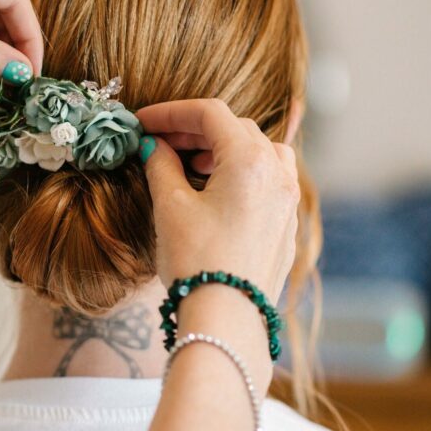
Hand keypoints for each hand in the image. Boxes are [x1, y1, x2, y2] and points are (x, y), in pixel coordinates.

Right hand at [136, 99, 299, 304]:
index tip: (143, 123)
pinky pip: (268, 180)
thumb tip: (152, 144)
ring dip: (223, 148)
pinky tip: (214, 191)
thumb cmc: (197, 260)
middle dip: (195, 129)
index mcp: (250, 160)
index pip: (210, 113)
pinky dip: (240, 172)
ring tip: (190, 164)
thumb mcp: (170, 206)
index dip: (171, 112)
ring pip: (259, 151)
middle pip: (236, 128)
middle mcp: (277, 174)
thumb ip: (160, 164)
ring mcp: (286, 200)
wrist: (227, 318)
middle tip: (160, 141)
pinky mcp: (286, 225)